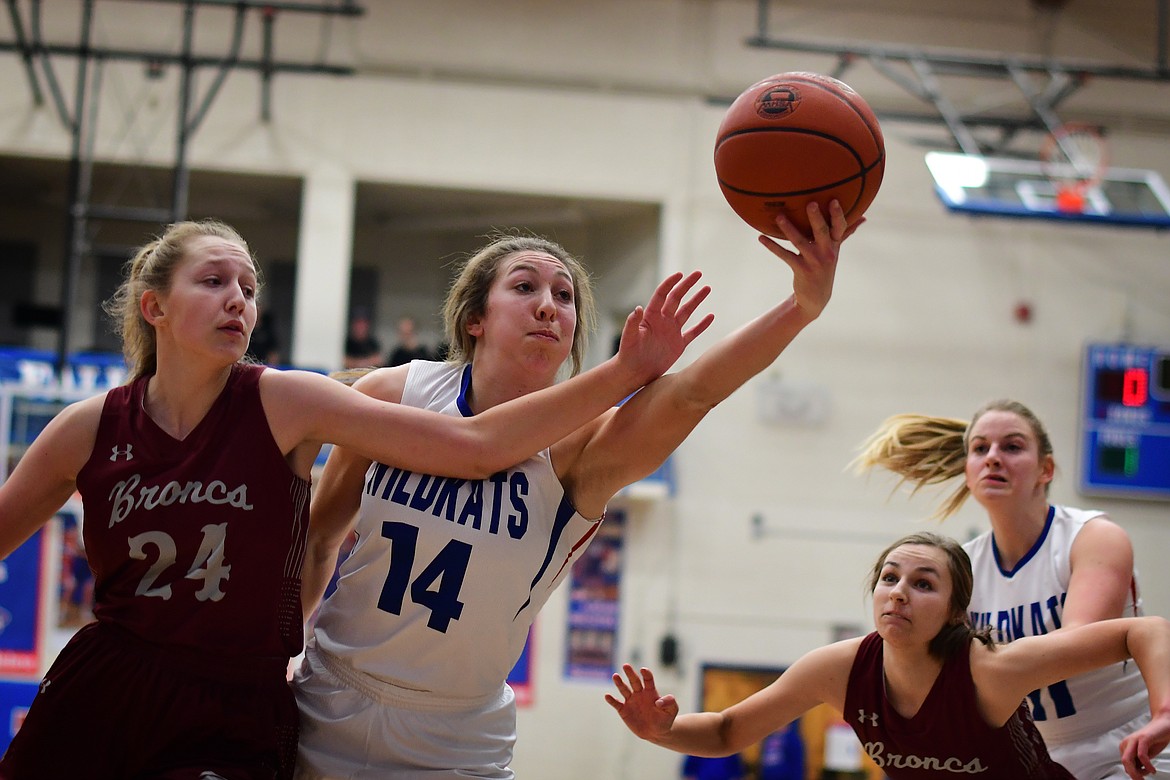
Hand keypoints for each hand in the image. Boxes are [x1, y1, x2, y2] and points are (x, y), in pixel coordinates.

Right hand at [604, 663, 679, 741]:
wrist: (656, 732)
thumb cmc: (665, 719)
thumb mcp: (672, 711)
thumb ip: (669, 703)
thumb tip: (658, 702)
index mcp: (650, 691)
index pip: (648, 679)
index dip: (646, 674)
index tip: (643, 670)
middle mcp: (639, 693)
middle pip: (634, 681)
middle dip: (630, 673)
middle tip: (626, 665)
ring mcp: (631, 701)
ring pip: (624, 689)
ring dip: (619, 683)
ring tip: (615, 676)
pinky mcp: (624, 710)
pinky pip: (616, 704)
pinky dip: (612, 700)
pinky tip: (607, 696)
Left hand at [616, 271, 713, 385]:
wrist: (634, 372)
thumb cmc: (628, 355)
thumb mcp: (629, 338)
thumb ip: (632, 323)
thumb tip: (638, 308)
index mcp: (651, 316)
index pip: (662, 295)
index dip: (670, 283)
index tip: (680, 274)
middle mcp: (662, 321)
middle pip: (677, 298)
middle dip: (687, 285)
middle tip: (698, 273)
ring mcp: (671, 332)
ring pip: (687, 311)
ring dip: (696, 300)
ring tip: (707, 288)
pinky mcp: (678, 344)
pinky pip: (692, 332)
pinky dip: (702, 325)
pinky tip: (711, 316)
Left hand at [758, 200, 861, 320]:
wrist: (816, 297)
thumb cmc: (825, 266)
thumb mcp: (836, 250)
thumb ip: (846, 232)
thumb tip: (863, 217)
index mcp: (835, 245)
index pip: (840, 227)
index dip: (837, 214)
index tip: (834, 200)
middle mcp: (826, 252)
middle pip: (822, 232)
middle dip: (816, 218)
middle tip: (810, 203)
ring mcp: (813, 261)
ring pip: (800, 242)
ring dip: (789, 229)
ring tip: (779, 217)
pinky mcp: (800, 269)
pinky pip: (784, 256)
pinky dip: (772, 246)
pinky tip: (761, 237)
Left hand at [1120, 711, 1169, 778]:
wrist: (1164, 724)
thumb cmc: (1155, 740)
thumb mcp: (1146, 754)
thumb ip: (1139, 762)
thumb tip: (1134, 773)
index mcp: (1125, 746)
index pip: (1125, 764)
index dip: (1133, 773)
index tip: (1142, 777)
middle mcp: (1127, 743)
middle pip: (1124, 763)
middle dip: (1132, 775)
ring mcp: (1134, 740)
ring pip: (1128, 760)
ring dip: (1137, 772)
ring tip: (1148, 774)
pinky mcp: (1143, 738)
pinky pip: (1141, 755)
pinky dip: (1147, 765)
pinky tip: (1152, 769)